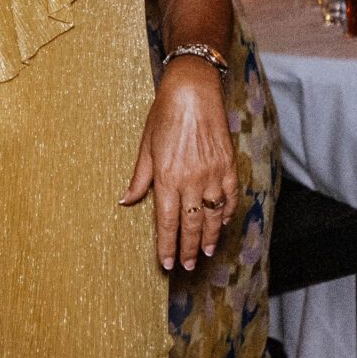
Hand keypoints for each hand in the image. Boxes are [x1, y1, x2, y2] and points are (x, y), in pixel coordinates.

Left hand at [122, 59, 236, 270]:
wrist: (193, 91)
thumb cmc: (165, 115)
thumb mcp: (146, 146)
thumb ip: (139, 179)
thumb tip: (126, 201)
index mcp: (167, 177)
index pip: (167, 222)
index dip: (166, 245)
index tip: (166, 263)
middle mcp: (191, 179)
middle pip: (190, 224)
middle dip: (187, 248)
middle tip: (187, 265)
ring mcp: (213, 173)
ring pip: (212, 215)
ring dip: (209, 237)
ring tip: (204, 252)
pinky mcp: (229, 165)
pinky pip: (230, 197)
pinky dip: (228, 213)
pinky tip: (223, 224)